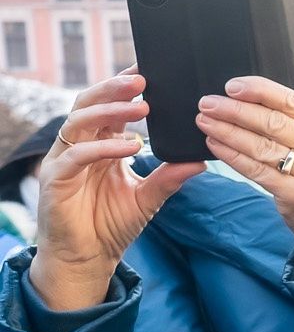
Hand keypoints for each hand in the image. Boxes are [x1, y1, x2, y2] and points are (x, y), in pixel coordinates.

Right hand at [27, 72, 202, 311]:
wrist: (87, 258)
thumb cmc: (111, 225)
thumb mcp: (148, 198)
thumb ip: (169, 177)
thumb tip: (201, 160)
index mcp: (100, 145)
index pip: (110, 107)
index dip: (125, 89)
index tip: (150, 74)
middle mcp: (80, 147)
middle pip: (90, 104)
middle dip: (115, 89)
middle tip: (143, 80)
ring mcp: (65, 160)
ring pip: (79, 122)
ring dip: (110, 111)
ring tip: (141, 107)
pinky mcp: (55, 179)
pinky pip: (76, 155)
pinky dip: (103, 148)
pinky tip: (130, 146)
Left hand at [195, 76, 293, 276]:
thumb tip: (248, 102)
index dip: (261, 91)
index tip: (232, 86)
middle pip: (275, 123)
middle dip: (236, 110)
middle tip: (208, 103)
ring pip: (263, 146)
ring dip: (228, 131)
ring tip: (205, 122)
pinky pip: (258, 170)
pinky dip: (233, 156)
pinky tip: (216, 145)